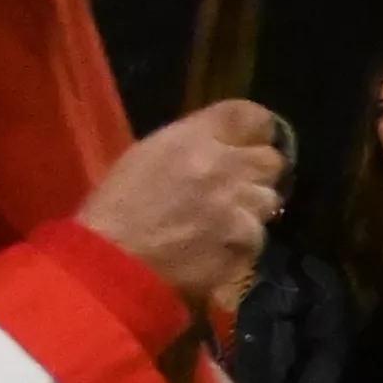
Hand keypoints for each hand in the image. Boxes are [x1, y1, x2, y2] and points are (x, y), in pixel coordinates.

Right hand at [73, 99, 284, 306]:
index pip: (253, 117)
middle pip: (271, 160)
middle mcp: (227, 168)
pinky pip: (256, 238)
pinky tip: (213, 249)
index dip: (255, 130)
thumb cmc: (115, 207)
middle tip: (233, 186)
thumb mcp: (146, 156)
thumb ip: (192, 144)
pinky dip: (239, 243)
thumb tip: (222, 145)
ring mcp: (240, 210)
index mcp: (196, 139)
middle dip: (256, 172)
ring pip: (268, 202)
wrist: (110, 265)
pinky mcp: (245, 246)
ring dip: (249, 209)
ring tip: (221, 223)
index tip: (247, 141)